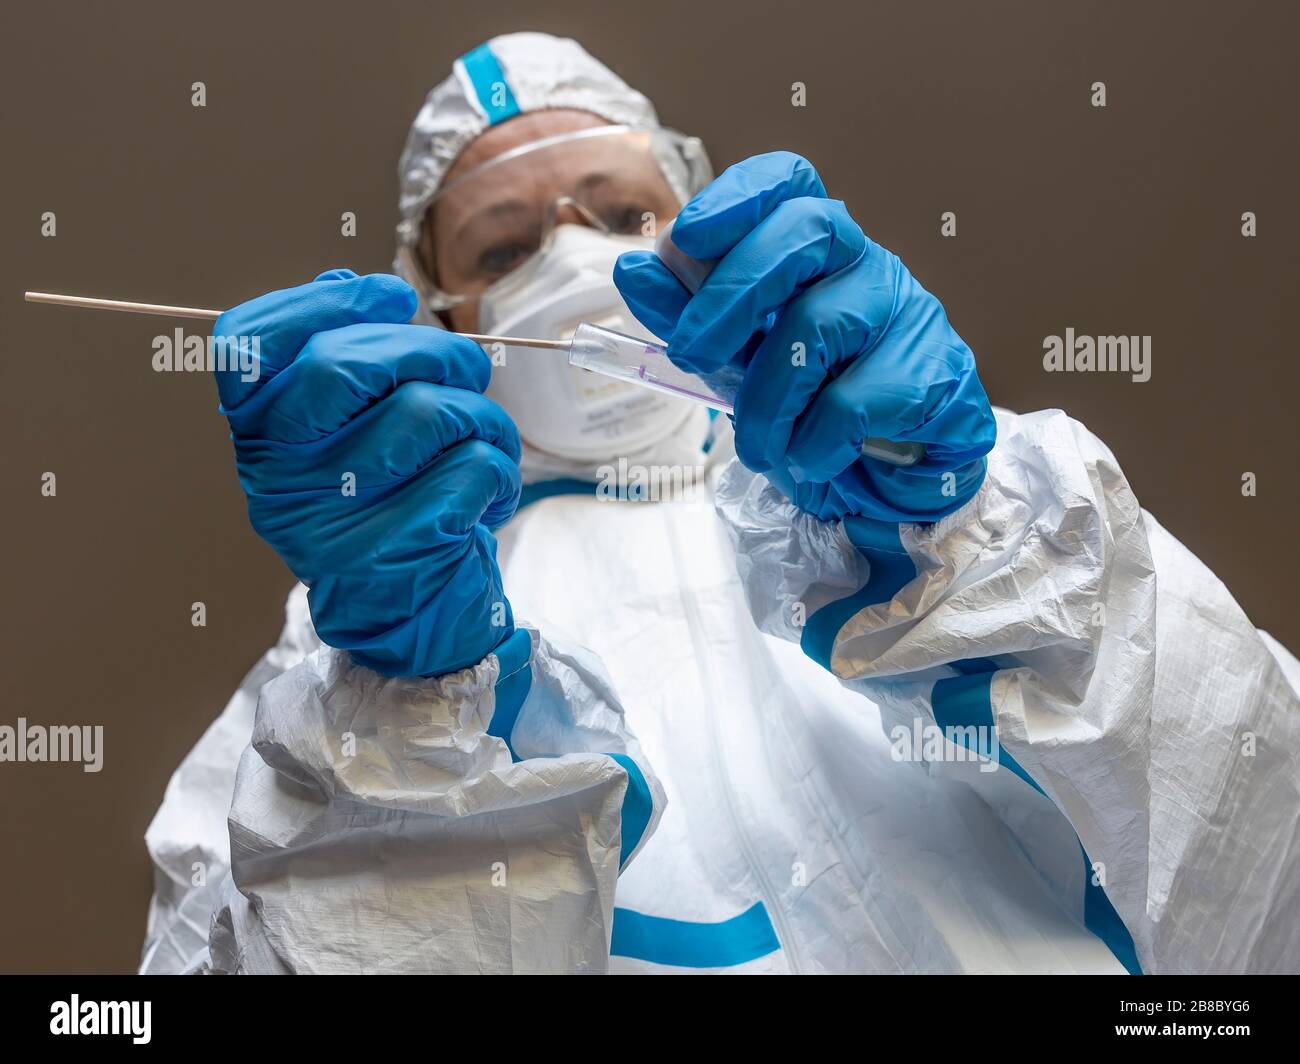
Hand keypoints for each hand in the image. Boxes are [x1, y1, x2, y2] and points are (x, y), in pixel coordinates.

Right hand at [213, 269, 520, 676]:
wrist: (411, 613)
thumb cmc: (387, 503)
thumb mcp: (342, 436)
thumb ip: (337, 361)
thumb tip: (343, 281)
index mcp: (259, 438)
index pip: (247, 345)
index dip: (320, 303)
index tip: (387, 296)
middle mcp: (279, 477)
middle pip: (341, 365)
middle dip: (428, 350)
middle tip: (464, 371)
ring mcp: (331, 517)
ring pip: (427, 413)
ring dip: (479, 416)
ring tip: (481, 442)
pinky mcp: (395, 551)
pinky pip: (473, 467)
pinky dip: (499, 470)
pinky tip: (487, 495)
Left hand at [615, 152, 995, 522]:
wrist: (887, 487)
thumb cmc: (811, 410)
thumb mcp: (736, 364)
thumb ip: (688, 317)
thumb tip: (633, 267)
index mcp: (816, 250)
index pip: (789, 183)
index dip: (738, 197)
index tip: (687, 237)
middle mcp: (867, 264)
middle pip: (807, 230)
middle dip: (730, 294)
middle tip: (689, 354)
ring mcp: (909, 312)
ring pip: (819, 326)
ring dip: (767, 400)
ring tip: (759, 446)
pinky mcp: (935, 373)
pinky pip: (851, 401)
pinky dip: (813, 443)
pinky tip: (815, 459)